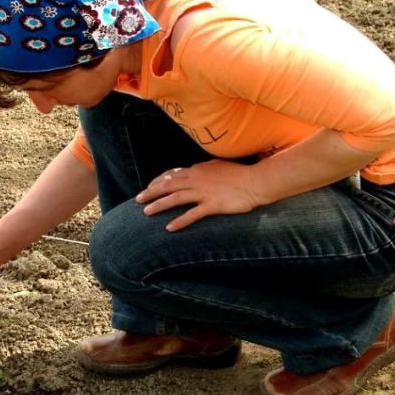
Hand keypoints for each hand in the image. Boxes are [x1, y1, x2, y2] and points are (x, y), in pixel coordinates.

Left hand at [135, 160, 261, 230]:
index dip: (157, 181)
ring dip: (160, 205)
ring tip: (147, 212)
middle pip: (168, 185)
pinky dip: (180, 221)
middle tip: (138, 200)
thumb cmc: (240, 174)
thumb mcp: (218, 166)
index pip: (171, 175)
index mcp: (197, 170)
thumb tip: (194, 169)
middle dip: (151, 192)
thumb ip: (204, 168)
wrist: (256, 181)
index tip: (148, 188)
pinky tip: (169, 228)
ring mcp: (204, 192)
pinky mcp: (212, 205)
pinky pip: (192, 214)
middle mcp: (197, 180)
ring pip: (176, 198)